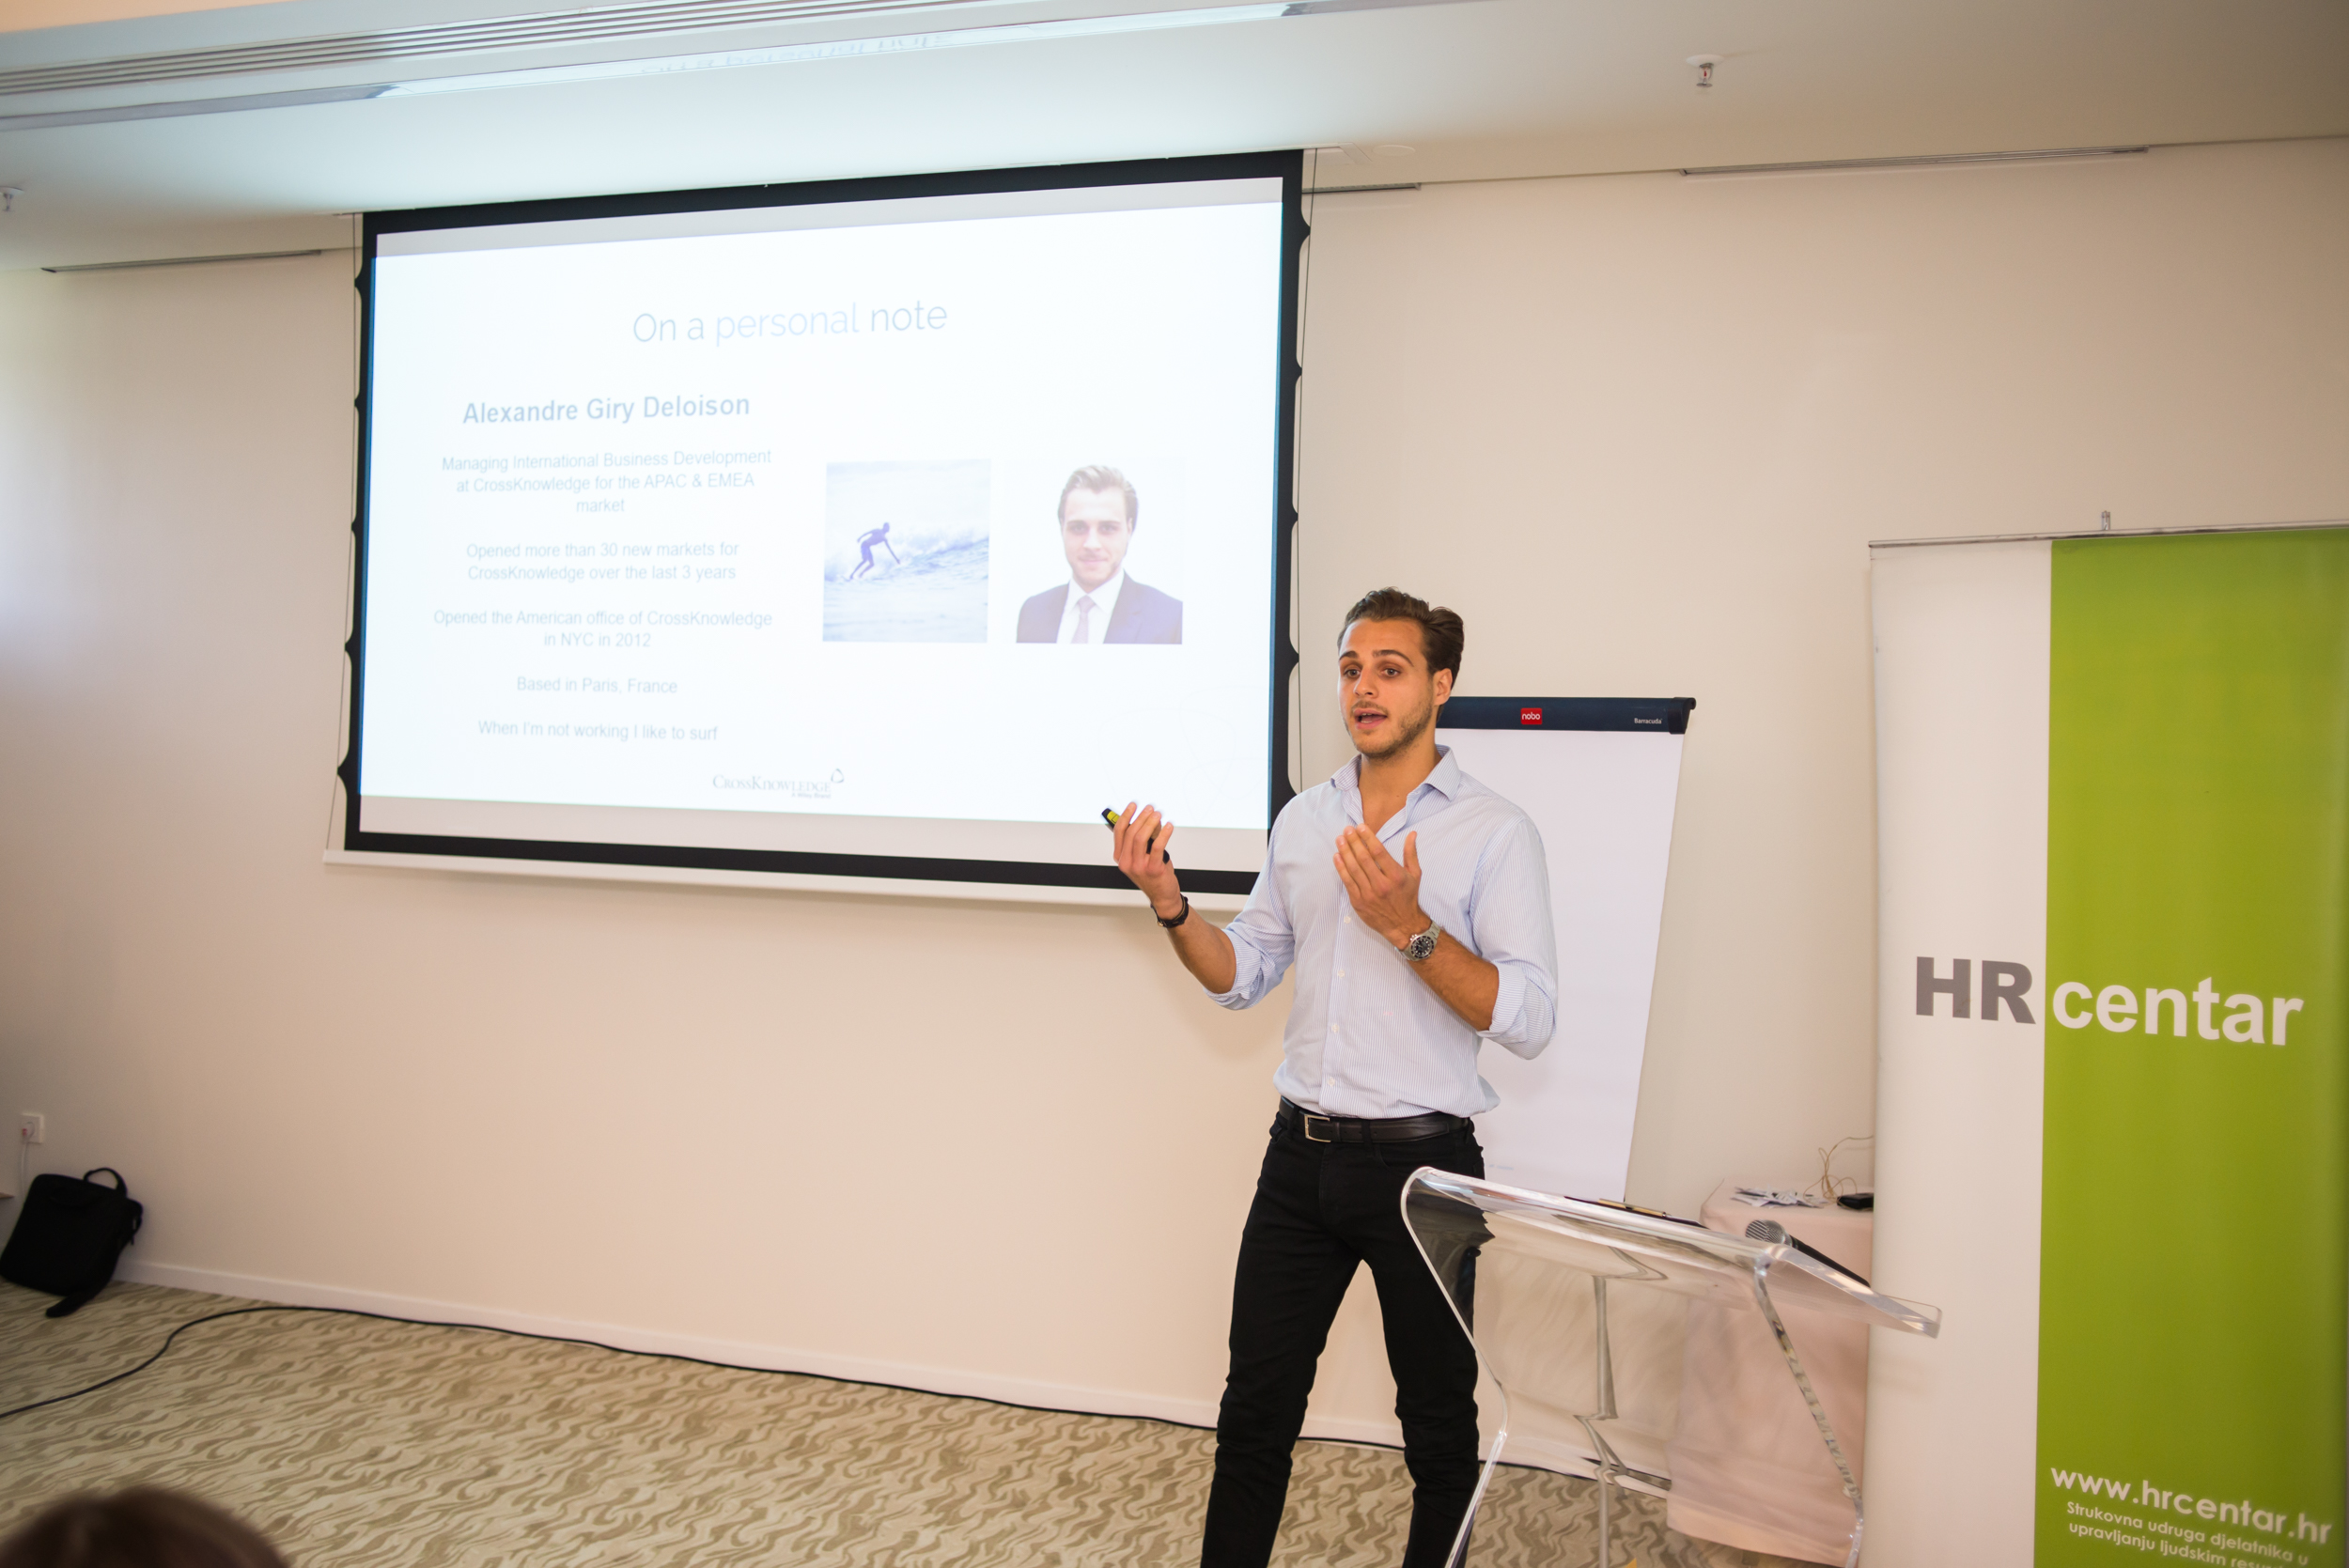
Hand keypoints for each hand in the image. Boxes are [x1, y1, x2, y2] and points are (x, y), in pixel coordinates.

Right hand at [1112, 801, 1182, 918]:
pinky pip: (1157, 846)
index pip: (1119, 832)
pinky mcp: (1153, 869)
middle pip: (1131, 833)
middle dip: (1141, 817)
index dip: (1125, 816)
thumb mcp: (1143, 856)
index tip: (1133, 806)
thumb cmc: (1152, 876)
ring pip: (1141, 838)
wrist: (1162, 896)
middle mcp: (1127, 862)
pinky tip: (1169, 826)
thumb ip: (1146, 839)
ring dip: (1150, 823)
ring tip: (1158, 815)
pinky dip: (1164, 834)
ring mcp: (1139, 867)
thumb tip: (1151, 819)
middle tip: (1150, 809)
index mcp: (1121, 858)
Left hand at [1333, 826, 1426, 948]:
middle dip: (1354, 842)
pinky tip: (1337, 856)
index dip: (1368, 838)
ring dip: (1345, 852)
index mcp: (1396, 876)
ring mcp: (1369, 895)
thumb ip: (1411, 853)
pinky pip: (1347, 882)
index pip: (1379, 852)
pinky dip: (1341, 868)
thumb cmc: (1408, 897)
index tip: (1361, 827)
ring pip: (1353, 869)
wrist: (1403, 925)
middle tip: (1347, 829)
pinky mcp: (1359, 902)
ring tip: (1339, 839)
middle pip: (1364, 859)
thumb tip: (1412, 834)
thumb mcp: (1415, 875)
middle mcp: (1382, 885)